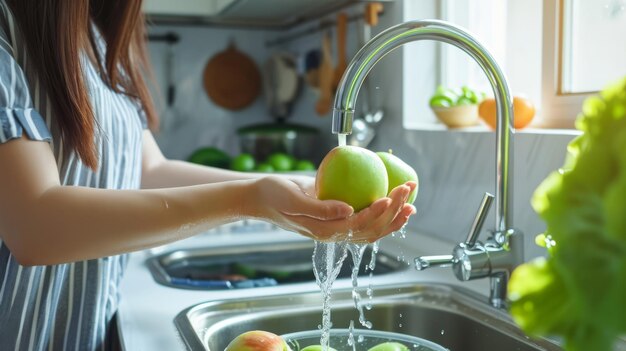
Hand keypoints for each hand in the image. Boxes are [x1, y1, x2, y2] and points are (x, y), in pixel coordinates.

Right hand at [247, 176, 416, 242]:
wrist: (263, 196)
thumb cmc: (274, 195)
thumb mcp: (292, 199)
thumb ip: (319, 208)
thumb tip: (347, 210)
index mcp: (324, 231)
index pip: (357, 226)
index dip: (377, 214)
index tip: (390, 196)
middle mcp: (334, 232)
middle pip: (371, 229)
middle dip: (394, 212)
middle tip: (407, 188)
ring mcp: (337, 226)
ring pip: (372, 227)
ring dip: (394, 216)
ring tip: (411, 201)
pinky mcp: (338, 216)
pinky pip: (365, 216)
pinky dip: (382, 210)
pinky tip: (393, 196)